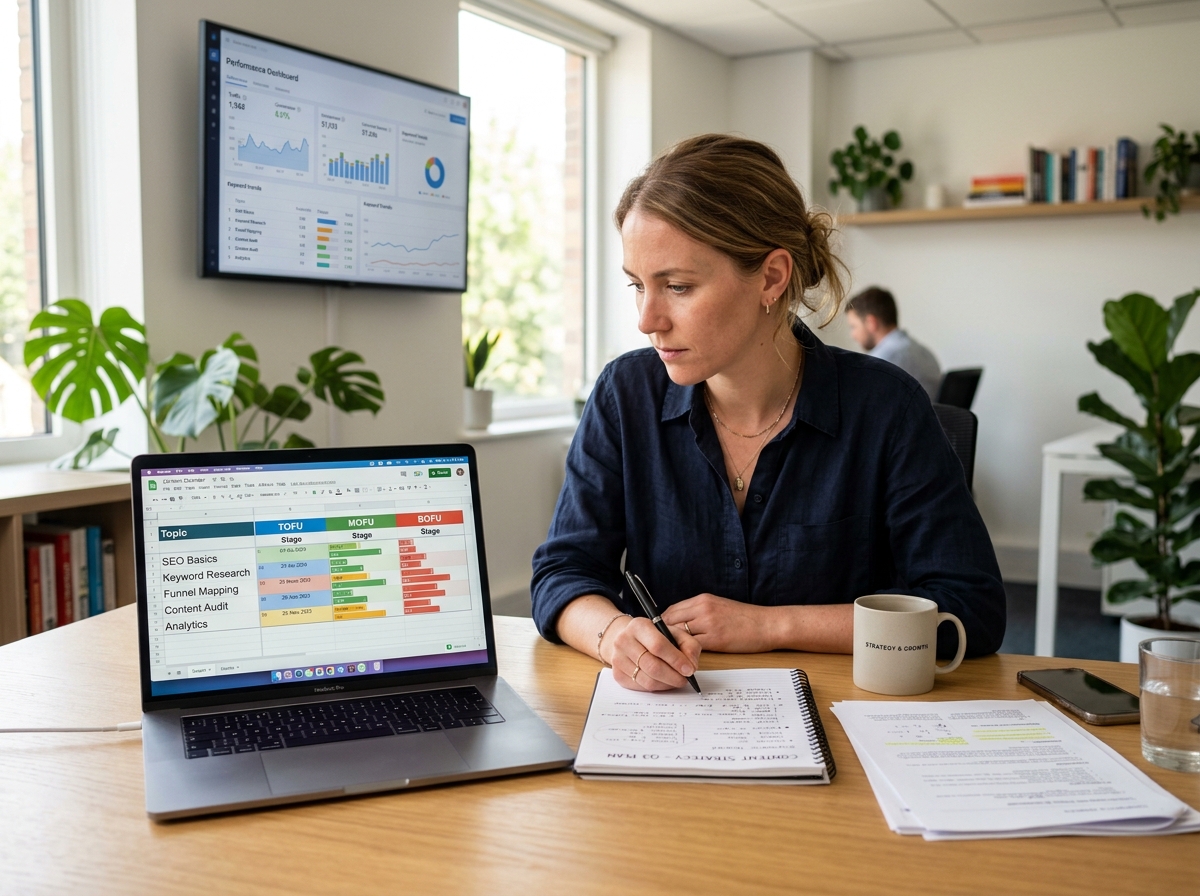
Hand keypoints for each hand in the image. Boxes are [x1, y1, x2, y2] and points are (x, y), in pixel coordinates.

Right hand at [601, 616, 700, 691]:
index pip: (658, 645)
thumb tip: (691, 667)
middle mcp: (624, 641)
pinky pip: (641, 687)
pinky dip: (657, 688)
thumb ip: (688, 645)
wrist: (628, 639)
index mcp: (639, 626)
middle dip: (673, 676)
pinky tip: (663, 682)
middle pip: (652, 666)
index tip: (689, 670)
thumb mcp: (674, 633)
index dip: (676, 660)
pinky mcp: (617, 674)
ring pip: (648, 680)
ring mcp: (618, 658)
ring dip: (667, 684)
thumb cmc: (655, 636)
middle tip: (685, 679)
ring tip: (676, 680)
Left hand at [661, 593, 778, 652]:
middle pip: (671, 621)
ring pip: (679, 634)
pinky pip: (692, 646)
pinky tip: (686, 658)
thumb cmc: (746, 618)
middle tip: (662, 647)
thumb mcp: (719, 607)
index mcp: (703, 600)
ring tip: (672, 655)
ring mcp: (709, 623)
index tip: (661, 635)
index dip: (663, 624)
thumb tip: (679, 623)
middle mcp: (703, 608)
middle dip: (665, 635)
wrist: (768, 624)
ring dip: (674, 645)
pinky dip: (686, 652)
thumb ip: (699, 612)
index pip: (671, 610)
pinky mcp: (716, 638)